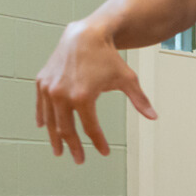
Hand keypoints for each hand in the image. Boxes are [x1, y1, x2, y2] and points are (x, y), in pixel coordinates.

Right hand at [35, 20, 156, 162]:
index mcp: (83, 97)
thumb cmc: (108, 57)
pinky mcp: (42, 82)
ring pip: (51, 121)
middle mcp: (62, 95)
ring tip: (59, 151)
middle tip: (80, 160)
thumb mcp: (127, 79)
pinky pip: (41, 106)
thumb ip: (139, 100)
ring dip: (55, 138)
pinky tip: (45, 128)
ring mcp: (49, 89)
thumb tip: (154, 117)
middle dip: (74, 147)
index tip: (104, 152)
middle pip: (66, 129)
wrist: (85, 35)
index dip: (98, 142)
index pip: (91, 128)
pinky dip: (43, 118)